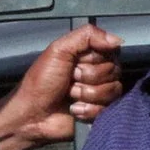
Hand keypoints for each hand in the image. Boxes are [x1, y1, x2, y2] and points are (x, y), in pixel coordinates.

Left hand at [0, 25, 123, 149]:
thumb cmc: (41, 81)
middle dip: (88, 77)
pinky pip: (107, 108)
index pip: (111, 51)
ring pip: (112, 90)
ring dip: (86, 94)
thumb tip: (117, 40)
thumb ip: (87, 36)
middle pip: (114, 71)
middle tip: (70, 80)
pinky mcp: (99, 111)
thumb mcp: (59, 50)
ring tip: (70, 95)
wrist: (32, 114)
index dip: (93, 59)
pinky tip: (74, 109)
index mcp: (88, 55)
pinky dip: (87, 109)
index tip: (75, 63)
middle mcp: (97, 72)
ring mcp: (99, 92)